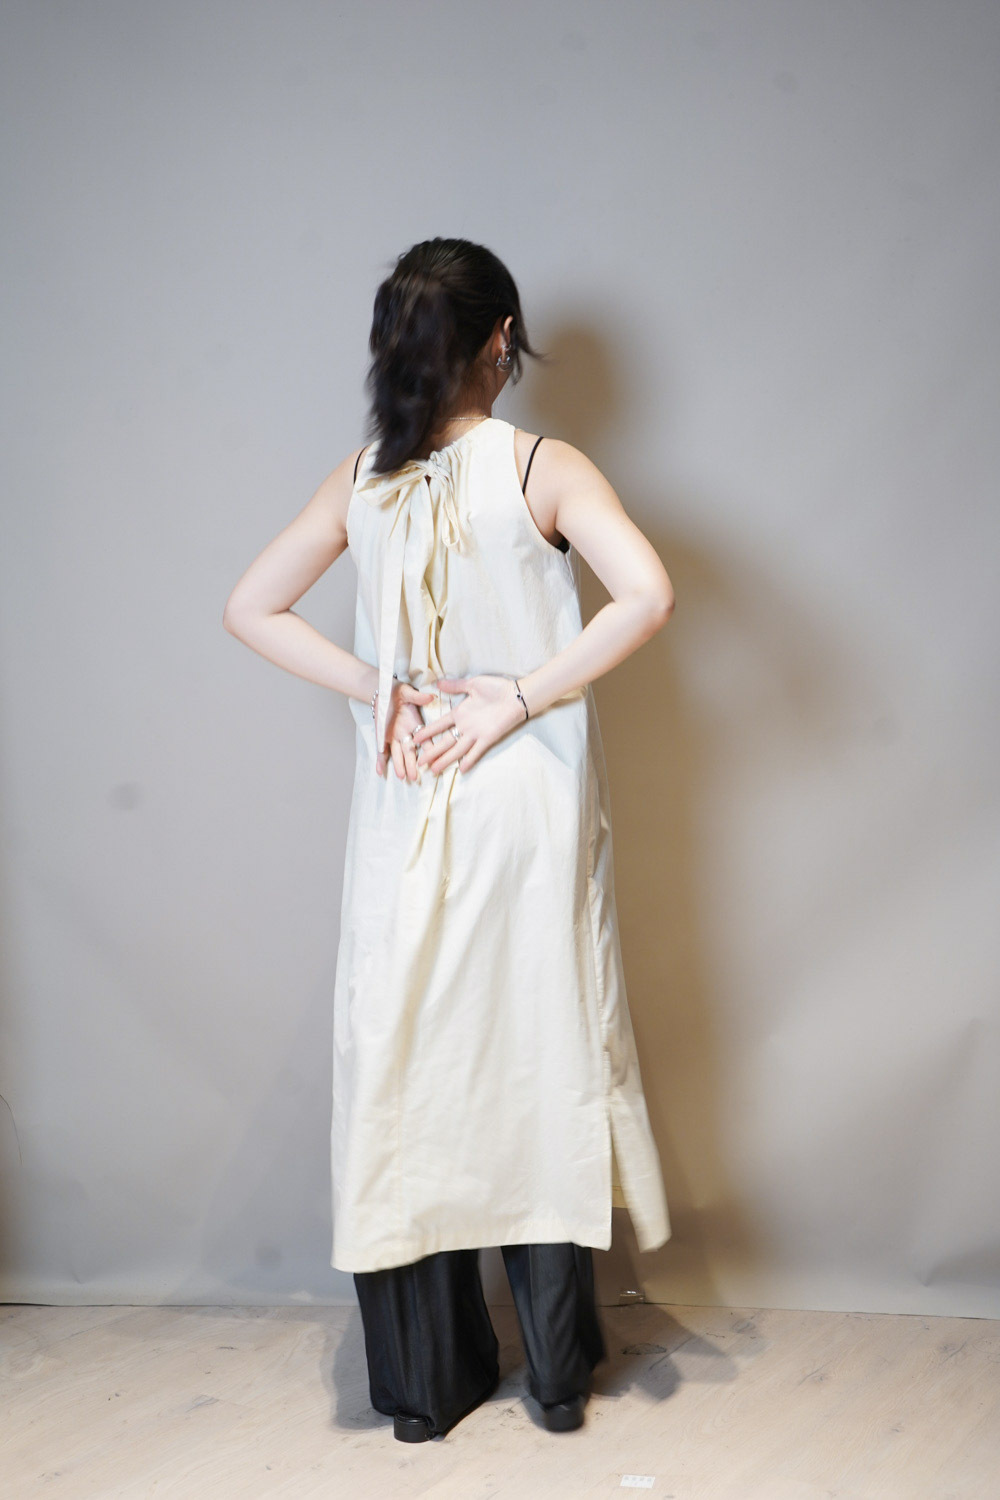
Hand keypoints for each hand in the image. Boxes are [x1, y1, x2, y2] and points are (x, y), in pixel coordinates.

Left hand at [377, 680, 436, 779]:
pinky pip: (382, 751)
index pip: (425, 740)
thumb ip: (418, 697)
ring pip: (398, 755)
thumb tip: (431, 697)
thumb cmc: (397, 691)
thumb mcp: (407, 692)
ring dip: (400, 766)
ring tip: (402, 777)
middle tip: (415, 777)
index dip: (429, 750)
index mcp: (415, 724)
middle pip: (410, 752)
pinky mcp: (382, 738)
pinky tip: (380, 772)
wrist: (381, 691)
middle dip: (412, 764)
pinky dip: (380, 761)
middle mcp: (406, 734)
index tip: (433, 759)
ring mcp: (394, 738)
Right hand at [410, 674, 526, 775]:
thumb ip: (455, 686)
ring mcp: (475, 734)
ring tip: (433, 770)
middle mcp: (465, 726)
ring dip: (445, 760)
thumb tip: (437, 683)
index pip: (439, 725)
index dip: (427, 732)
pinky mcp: (487, 738)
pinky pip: (476, 752)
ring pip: (457, 749)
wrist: (515, 695)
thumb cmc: (496, 688)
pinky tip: (461, 770)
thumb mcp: (472, 684)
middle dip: (432, 752)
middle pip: (445, 742)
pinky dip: (469, 760)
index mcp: (460, 713)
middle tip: (420, 763)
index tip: (415, 739)